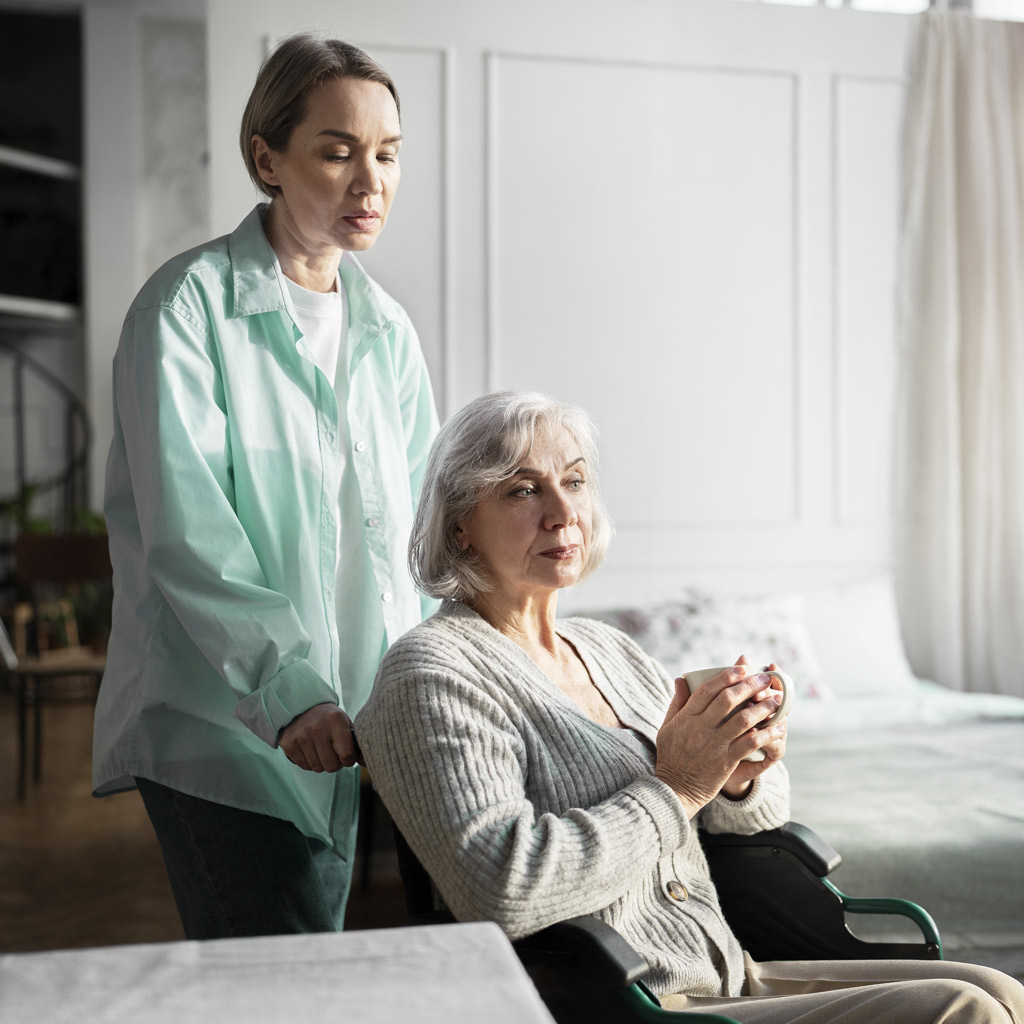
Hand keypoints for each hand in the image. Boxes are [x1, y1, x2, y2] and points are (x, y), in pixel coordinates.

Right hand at [279, 703, 356, 772]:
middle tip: (333, 752)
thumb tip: (367, 763)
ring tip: (322, 749)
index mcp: (336, 720)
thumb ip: (356, 744)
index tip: (347, 754)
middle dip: (335, 763)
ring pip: (317, 768)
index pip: (347, 755)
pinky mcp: (289, 744)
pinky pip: (304, 766)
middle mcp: (317, 728)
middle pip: (331, 766)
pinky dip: (309, 762)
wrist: (303, 707)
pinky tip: (310, 749)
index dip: (349, 759)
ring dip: (322, 763)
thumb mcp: (345, 724)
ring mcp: (301, 736)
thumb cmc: (330, 720)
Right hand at [654, 656, 784, 815]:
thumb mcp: (667, 726)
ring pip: (743, 720)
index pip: (707, 690)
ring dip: (763, 707)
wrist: (674, 789)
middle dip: (750, 686)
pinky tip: (779, 727)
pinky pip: (750, 743)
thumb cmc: (671, 756)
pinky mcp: (726, 761)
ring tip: (777, 699)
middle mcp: (700, 728)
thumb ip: (677, 702)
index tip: (742, 667)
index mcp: (686, 717)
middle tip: (766, 678)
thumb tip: (681, 678)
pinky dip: (767, 733)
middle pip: (728, 700)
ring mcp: (714, 744)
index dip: (726, 676)